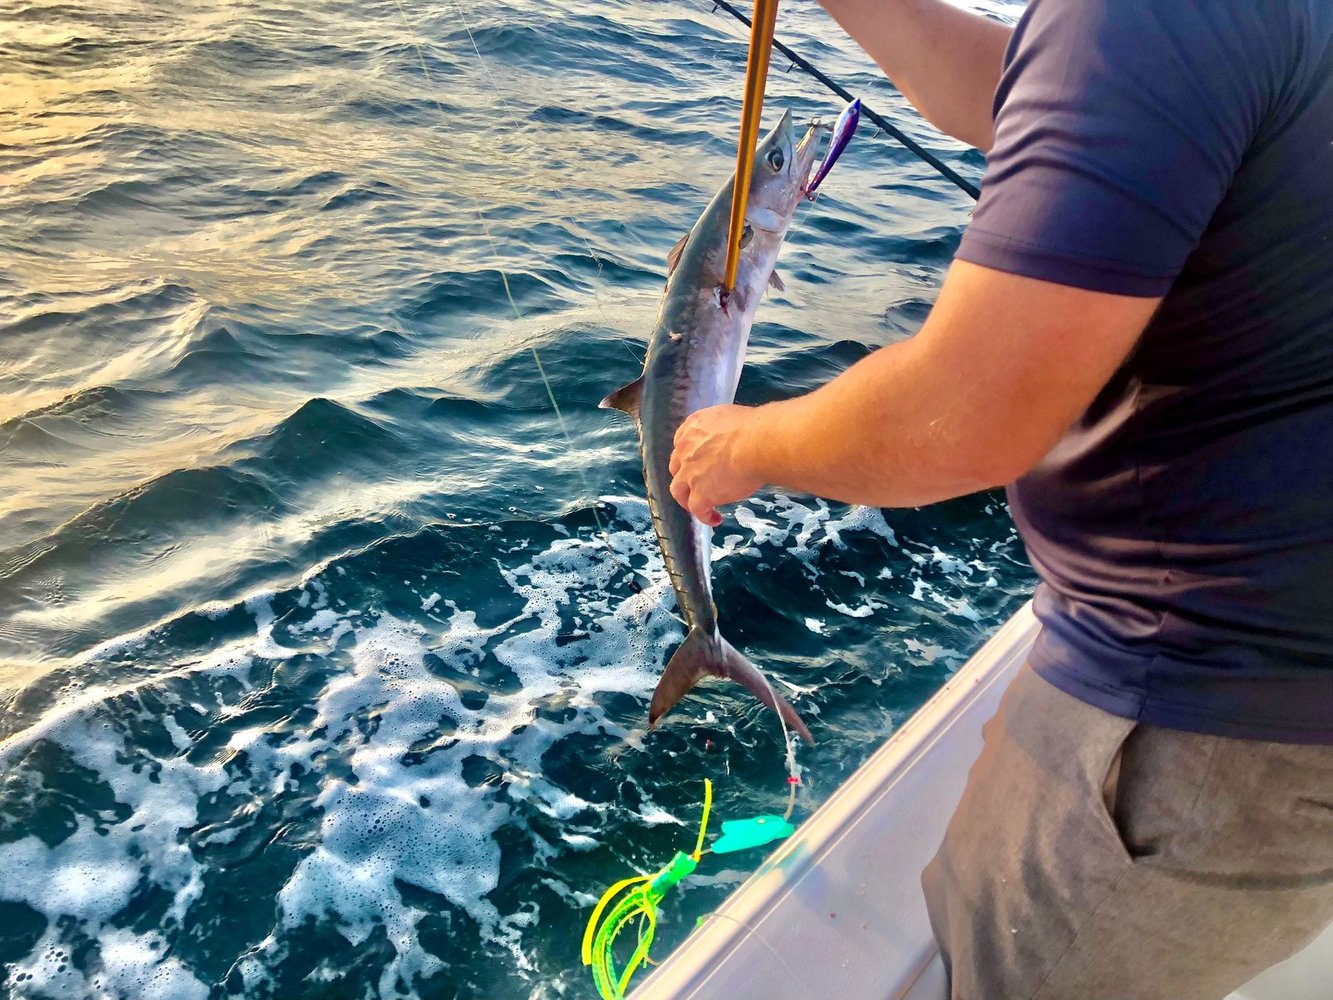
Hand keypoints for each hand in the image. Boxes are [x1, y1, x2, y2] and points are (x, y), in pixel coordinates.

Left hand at [669, 404, 764, 526]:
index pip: (683, 443)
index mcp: (693, 428)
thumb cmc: (754, 428)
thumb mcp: (731, 417)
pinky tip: (715, 519)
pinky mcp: (701, 494)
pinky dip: (705, 516)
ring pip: (678, 490)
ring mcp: (690, 474)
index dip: (689, 455)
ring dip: (685, 499)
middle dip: (684, 476)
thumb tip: (734, 435)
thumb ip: (723, 428)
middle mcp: (686, 450)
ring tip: (697, 505)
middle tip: (696, 483)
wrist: (755, 444)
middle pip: (677, 467)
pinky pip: (698, 509)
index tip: (698, 461)